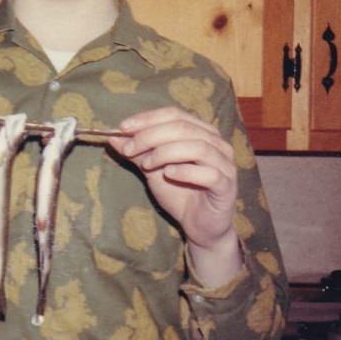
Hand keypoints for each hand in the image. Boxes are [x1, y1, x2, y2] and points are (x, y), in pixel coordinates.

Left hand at [108, 108, 239, 277]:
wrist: (198, 225)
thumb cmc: (179, 192)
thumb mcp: (152, 169)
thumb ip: (137, 152)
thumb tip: (113, 137)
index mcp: (200, 132)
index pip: (174, 114)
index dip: (147, 119)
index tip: (122, 128)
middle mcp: (216, 143)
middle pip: (183, 127)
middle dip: (150, 136)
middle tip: (129, 148)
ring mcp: (225, 164)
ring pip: (197, 147)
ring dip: (165, 152)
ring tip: (146, 164)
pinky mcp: (227, 186)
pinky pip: (209, 173)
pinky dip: (186, 171)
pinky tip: (168, 174)